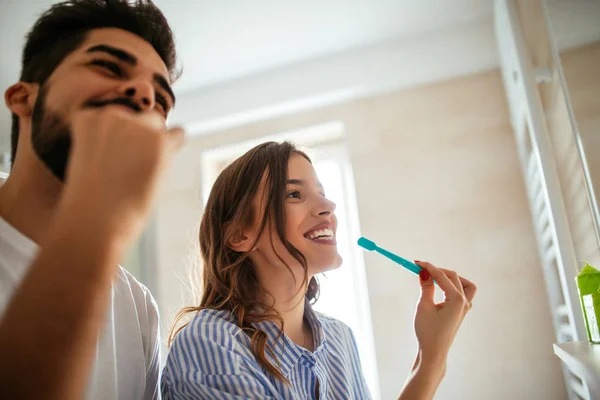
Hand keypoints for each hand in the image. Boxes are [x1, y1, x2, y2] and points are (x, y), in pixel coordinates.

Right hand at [59, 107, 183, 242]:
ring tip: (144, 172)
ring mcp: (136, 126)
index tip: (114, 161)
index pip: (115, 116)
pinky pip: (179, 134)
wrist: (96, 221)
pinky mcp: (159, 141)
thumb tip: (150, 129)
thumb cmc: (93, 199)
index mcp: (89, 117)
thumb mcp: (92, 158)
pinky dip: (175, 147)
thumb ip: (112, 139)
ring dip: (157, 143)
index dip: (120, 139)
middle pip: (139, 118)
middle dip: (140, 138)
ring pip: (158, 125)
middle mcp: (112, 115)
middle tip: (131, 169)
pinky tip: (162, 167)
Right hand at [413, 261, 475, 366]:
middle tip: (420, 269)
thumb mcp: (424, 306)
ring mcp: (465, 307)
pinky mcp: (461, 311)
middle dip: (437, 270)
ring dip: (450, 277)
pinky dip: (453, 286)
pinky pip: (463, 292)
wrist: (433, 352)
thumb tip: (423, 272)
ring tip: (434, 277)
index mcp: (457, 300)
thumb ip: (426, 287)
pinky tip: (441, 288)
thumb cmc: (428, 331)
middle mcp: (464, 302)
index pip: (442, 276)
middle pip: (453, 277)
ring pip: (464, 283)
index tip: (416, 263)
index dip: (429, 267)